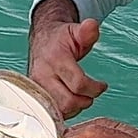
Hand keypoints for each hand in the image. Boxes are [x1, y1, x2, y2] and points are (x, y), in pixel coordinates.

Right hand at [28, 0, 107, 118]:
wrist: (42, 40)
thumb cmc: (61, 39)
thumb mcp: (75, 31)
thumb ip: (87, 31)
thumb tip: (92, 25)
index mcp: (55, 59)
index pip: (78, 84)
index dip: (94, 88)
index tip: (102, 85)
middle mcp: (42, 75)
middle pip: (68, 102)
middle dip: (85, 100)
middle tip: (91, 93)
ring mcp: (37, 87)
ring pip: (59, 110)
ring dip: (75, 107)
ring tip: (82, 97)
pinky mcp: (35, 95)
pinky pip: (51, 112)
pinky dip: (65, 111)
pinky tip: (72, 101)